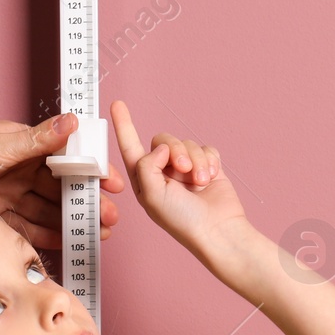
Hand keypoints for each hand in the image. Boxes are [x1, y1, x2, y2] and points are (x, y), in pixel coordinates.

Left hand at [0, 113, 126, 249]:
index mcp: (20, 144)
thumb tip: (73, 121)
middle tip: (111, 218)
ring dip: (71, 221)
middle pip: (59, 188)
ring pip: (46, 210)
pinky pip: (25, 228)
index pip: (65, 157)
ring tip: (96, 234)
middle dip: (86, 203)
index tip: (112, 183)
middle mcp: (16, 168)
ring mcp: (5, 193)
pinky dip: (45, 236)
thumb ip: (37, 140)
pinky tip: (66, 242)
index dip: (90, 170)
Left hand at [108, 99, 249, 258]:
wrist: (217, 229)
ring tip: (200, 183)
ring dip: (196, 161)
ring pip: (187, 144)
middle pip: (163, 140)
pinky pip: (206, 148)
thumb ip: (146, 165)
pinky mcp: (207, 167)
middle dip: (175, 150)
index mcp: (145, 181)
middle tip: (183, 169)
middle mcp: (164, 173)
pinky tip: (212, 177)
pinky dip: (209, 161)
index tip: (117, 105)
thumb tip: (161, 147)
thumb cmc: (183, 220)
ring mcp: (186, 170)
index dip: (124, 126)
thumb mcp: (151, 196)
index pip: (131, 148)